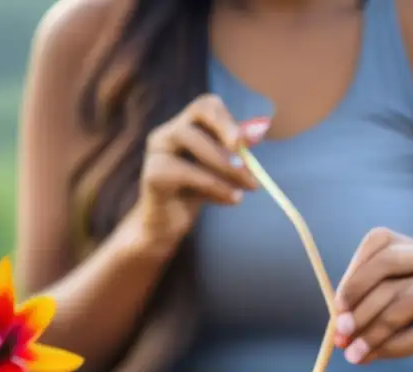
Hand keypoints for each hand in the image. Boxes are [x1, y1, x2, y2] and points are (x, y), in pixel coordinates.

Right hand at [130, 95, 269, 251]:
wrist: (168, 225)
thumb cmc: (196, 193)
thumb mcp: (222, 170)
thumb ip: (237, 151)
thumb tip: (260, 130)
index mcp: (185, 126)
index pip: (205, 106)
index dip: (226, 119)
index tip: (245, 142)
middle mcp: (167, 132)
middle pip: (197, 120)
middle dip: (228, 144)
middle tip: (250, 171)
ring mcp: (156, 151)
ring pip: (193, 142)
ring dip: (225, 167)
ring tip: (243, 192)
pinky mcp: (152, 174)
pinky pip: (185, 172)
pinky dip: (213, 186)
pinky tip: (229, 200)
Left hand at [334, 228, 412, 366]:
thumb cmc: (404, 315)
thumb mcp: (379, 303)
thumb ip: (357, 308)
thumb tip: (338, 330)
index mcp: (412, 246)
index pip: (380, 241)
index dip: (354, 273)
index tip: (338, 305)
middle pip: (391, 267)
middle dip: (360, 303)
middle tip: (341, 331)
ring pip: (407, 300)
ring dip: (373, 330)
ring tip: (354, 352)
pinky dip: (389, 348)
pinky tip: (373, 356)